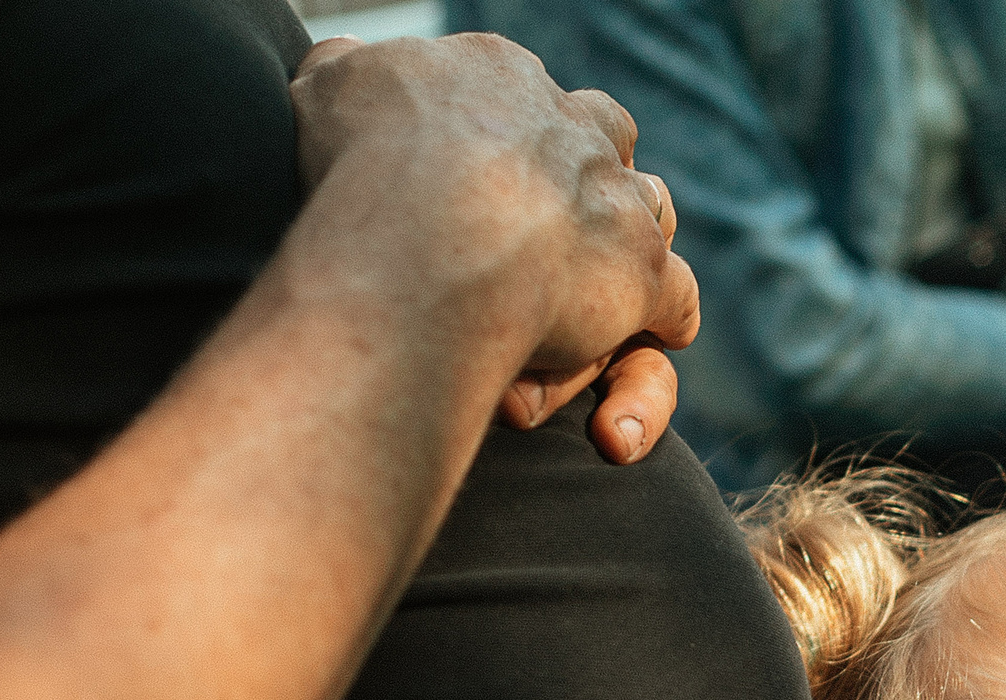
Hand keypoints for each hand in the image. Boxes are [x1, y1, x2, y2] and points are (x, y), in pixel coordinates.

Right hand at [289, 34, 700, 455]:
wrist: (426, 231)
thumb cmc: (362, 162)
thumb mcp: (328, 88)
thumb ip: (343, 72)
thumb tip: (343, 61)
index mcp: (497, 77)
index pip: (520, 95)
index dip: (508, 136)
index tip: (486, 169)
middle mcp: (570, 126)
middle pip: (602, 132)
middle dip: (587, 168)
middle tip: (558, 217)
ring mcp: (614, 198)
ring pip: (647, 208)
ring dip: (626, 242)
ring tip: (597, 285)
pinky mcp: (644, 271)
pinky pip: (677, 295)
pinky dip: (667, 317)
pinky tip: (655, 333)